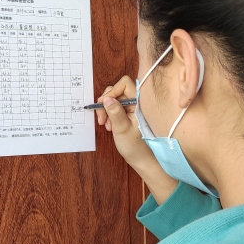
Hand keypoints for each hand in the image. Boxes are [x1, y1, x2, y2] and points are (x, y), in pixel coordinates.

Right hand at [97, 76, 177, 202]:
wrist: (142, 159)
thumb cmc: (136, 146)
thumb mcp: (122, 129)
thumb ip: (115, 113)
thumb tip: (106, 99)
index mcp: (140, 103)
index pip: (125, 84)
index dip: (112, 91)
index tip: (103, 104)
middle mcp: (136, 102)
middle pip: (117, 91)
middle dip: (106, 103)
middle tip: (101, 119)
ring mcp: (132, 108)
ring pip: (114, 100)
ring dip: (106, 110)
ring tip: (106, 125)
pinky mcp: (128, 113)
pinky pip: (115, 108)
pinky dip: (109, 115)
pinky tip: (110, 126)